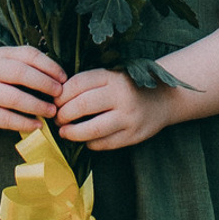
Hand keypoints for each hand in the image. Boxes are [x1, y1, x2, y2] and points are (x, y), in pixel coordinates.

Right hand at [0, 45, 65, 131]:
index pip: (28, 54)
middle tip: (60, 94)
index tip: (64, 78)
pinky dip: (24, 123)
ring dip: (37, 106)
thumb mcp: (7, 61)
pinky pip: (6, 119)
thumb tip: (60, 77)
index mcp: (1, 54)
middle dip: (44, 84)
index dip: (49, 66)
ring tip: (52, 111)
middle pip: (20, 73)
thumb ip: (28, 64)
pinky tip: (37, 125)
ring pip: (14, 98)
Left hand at [54, 67, 171, 150]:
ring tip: (64, 132)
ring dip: (72, 133)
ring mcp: (128, 117)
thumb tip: (56, 98)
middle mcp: (121, 95)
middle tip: (57, 119)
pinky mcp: (133, 135)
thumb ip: (89, 84)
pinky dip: (90, 143)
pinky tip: (85, 139)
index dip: (61, 95)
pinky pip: (104, 143)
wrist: (164, 99)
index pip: (78, 84)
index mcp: (113, 77)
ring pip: (92, 130)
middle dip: (63, 115)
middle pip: (82, 106)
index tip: (54, 101)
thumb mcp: (112, 76)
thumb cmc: (128, 87)